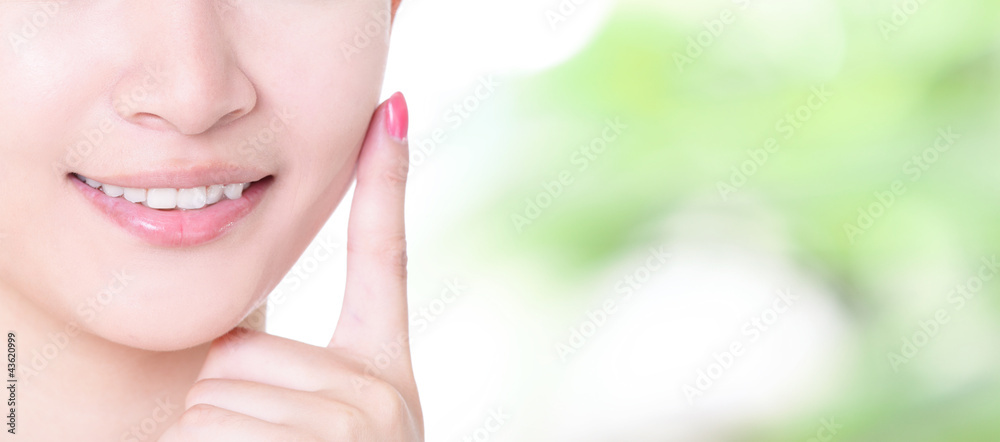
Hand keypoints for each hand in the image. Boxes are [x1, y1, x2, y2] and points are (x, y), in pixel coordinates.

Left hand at [158, 93, 421, 440]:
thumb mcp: (337, 425)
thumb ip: (296, 375)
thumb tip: (229, 350)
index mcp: (382, 371)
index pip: (385, 260)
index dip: (386, 185)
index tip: (391, 113)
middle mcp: (377, 393)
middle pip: (243, 348)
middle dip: (229, 396)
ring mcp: (348, 425)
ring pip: (214, 391)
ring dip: (210, 434)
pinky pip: (201, 427)